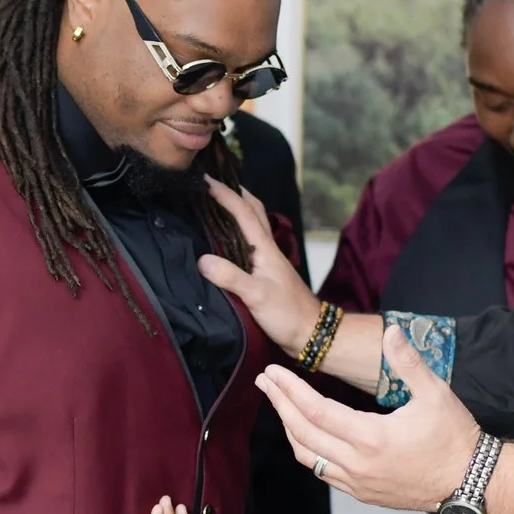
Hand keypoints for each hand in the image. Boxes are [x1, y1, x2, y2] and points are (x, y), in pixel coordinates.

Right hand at [197, 180, 323, 354]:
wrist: (311, 333)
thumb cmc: (288, 314)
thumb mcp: (257, 296)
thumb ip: (231, 277)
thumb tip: (202, 259)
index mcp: (265, 248)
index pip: (243, 211)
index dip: (224, 193)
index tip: (204, 179)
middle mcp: (266, 248)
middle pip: (252, 210)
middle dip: (234, 192)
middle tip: (212, 182)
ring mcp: (266, 260)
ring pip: (250, 225)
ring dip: (235, 209)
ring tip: (213, 203)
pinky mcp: (263, 273)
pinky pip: (246, 243)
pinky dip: (234, 233)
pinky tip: (222, 240)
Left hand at [255, 328, 478, 513]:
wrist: (470, 482)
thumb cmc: (454, 436)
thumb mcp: (436, 393)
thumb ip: (408, 362)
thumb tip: (391, 332)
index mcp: (371, 438)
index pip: (316, 411)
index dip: (290, 390)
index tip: (273, 373)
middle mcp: (358, 464)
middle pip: (303, 432)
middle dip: (279, 404)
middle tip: (264, 382)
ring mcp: (357, 483)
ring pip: (308, 456)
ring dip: (290, 429)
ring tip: (280, 405)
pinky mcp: (362, 493)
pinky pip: (323, 472)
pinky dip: (307, 450)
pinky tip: (305, 435)